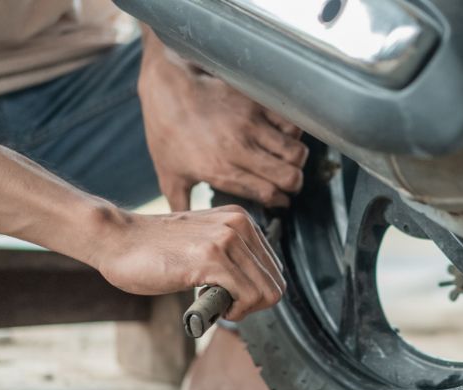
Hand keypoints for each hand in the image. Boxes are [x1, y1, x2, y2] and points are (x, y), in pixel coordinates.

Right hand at [95, 205, 284, 320]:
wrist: (116, 238)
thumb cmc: (154, 248)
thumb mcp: (205, 242)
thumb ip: (232, 256)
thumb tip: (258, 287)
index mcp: (242, 221)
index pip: (274, 270)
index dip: (253, 292)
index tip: (228, 295)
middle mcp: (240, 225)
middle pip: (275, 284)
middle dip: (252, 304)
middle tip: (223, 304)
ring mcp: (227, 240)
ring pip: (266, 293)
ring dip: (242, 309)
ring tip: (214, 303)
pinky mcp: (211, 258)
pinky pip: (246, 296)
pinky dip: (233, 311)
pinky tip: (209, 304)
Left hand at [138, 32, 307, 211]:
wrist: (167, 85)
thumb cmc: (166, 131)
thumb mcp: (169, 175)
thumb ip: (182, 205)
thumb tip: (188, 231)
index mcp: (221, 170)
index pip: (269, 194)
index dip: (279, 201)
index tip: (279, 200)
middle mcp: (240, 149)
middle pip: (290, 177)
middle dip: (293, 185)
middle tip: (287, 182)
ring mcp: (251, 125)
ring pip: (296, 153)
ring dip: (296, 161)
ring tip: (287, 160)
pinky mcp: (257, 104)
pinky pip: (291, 124)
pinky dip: (293, 134)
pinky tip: (282, 136)